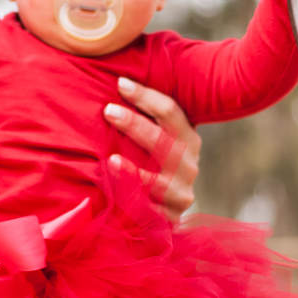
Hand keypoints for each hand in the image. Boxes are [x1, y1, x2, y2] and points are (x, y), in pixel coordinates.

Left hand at [103, 77, 200, 218]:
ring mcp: (181, 194)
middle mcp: (189, 165)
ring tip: (111, 160)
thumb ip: (147, 116)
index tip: (120, 83)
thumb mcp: (155, 141)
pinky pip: (149, 212)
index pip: (170, 112)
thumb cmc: (150, 166)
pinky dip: (132, 202)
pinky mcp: (170, 219)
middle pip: (163, 142)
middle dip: (135, 124)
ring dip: (134, 171)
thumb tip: (119, 78)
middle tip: (108, 111)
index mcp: (188, 139)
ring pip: (158, 181)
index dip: (146, 96)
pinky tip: (115, 195)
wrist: (159, 215)